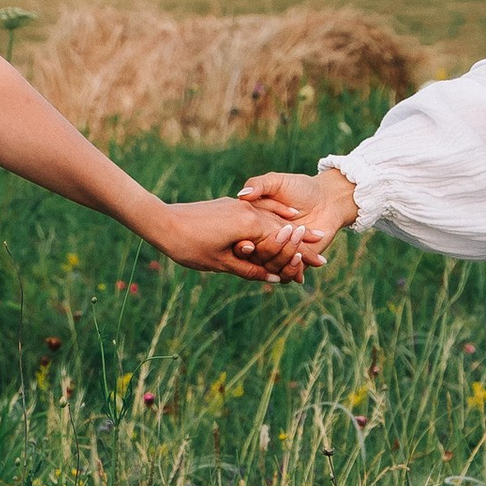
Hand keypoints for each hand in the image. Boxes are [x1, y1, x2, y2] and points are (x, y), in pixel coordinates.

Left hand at [149, 196, 307, 280]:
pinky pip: (259, 212)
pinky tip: (286, 216)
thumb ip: (250, 269)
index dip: (301, 256)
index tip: (320, 265)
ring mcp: (240, 206)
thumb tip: (274, 280)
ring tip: (309, 237)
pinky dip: (274, 216)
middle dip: (302, 245)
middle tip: (323, 257)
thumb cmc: (188, 246)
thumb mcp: (221, 262)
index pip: (283, 243)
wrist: (162, 221)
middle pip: (282, 231)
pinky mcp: (231, 205)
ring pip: (272, 220)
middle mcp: (249, 212)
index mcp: (249, 226)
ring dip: (291, 231)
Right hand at [235, 167, 358, 261]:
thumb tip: (242, 195)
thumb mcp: (277, 181)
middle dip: (268, 250)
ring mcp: (279, 253)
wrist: (328, 199)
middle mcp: (263, 241)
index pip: (241, 239)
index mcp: (254, 225)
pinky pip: (287, 275)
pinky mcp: (295, 262)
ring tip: (296, 248)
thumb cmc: (301, 187)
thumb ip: (258, 185)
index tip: (250, 243)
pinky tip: (301, 257)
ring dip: (282, 259)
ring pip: (270, 269)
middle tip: (286, 234)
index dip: (242, 245)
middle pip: (255, 258)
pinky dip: (292, 270)